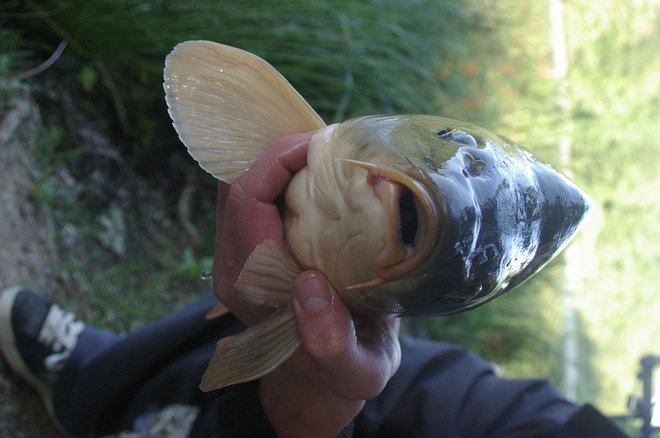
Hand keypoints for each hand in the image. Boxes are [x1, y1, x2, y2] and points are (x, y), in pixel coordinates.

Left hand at [212, 133, 400, 436]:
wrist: (319, 384)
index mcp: (255, 289)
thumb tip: (311, 286)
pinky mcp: (246, 255)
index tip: (322, 144)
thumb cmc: (343, 375)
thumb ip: (333, 343)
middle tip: (328, 144)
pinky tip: (311, 176)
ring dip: (274, 163)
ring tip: (321, 156)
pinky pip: (250, 199)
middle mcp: (235, 270)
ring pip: (237, 189)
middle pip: (235, 186)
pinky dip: (275, 178)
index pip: (247, 201)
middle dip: (277, 152)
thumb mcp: (356, 371)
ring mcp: (236, 261)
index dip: (276, 160)